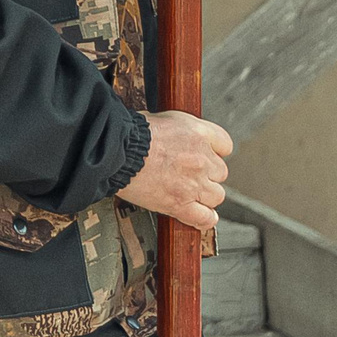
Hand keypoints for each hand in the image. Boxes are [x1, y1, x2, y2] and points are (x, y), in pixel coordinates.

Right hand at [118, 109, 232, 229]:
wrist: (112, 150)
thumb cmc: (128, 132)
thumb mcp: (158, 118)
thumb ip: (178, 131)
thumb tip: (178, 139)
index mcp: (197, 133)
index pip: (224, 144)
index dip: (214, 150)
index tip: (205, 153)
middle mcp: (201, 159)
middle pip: (220, 172)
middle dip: (206, 173)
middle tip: (187, 172)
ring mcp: (193, 184)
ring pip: (216, 195)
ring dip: (204, 194)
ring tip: (188, 191)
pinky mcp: (181, 204)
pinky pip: (205, 218)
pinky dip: (204, 218)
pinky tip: (199, 214)